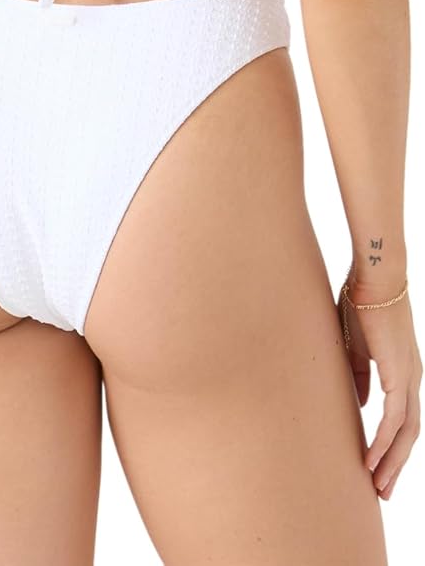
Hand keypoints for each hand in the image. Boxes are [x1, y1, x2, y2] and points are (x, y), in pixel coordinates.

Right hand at [338, 273, 421, 500]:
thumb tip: (362, 402)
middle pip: (409, 434)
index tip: (375, 468)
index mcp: (403, 371)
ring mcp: (409, 378)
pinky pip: (394, 421)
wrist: (373, 276)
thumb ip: (361, 374)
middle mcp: (411, 379)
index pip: (402, 420)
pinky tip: (370, 460)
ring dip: (391, 463)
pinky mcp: (400, 376)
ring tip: (377, 486)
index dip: (390, 445)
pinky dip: (383, 444)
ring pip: (406, 434)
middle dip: (394, 465)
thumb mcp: (356, 345)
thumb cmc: (361, 301)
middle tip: (381, 491)